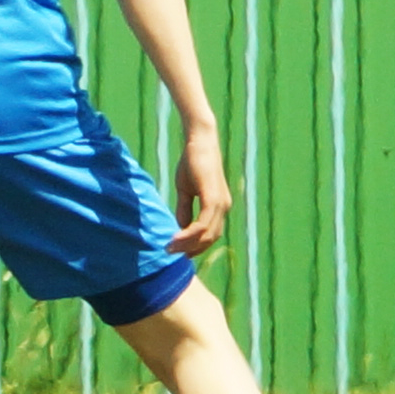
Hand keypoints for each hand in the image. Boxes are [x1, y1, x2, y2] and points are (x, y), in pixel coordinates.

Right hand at [168, 127, 231, 257]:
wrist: (199, 141)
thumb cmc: (192, 163)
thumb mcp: (185, 191)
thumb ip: (184, 210)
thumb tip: (180, 228)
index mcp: (219, 206)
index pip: (210, 234)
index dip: (195, 246)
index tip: (178, 251)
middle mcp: (224, 207)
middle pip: (210, 238)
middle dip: (191, 249)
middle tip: (170, 252)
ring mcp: (220, 203)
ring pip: (207, 234)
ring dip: (188, 244)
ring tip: (170, 247)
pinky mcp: (213, 198)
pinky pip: (203, 223)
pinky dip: (190, 233)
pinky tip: (177, 237)